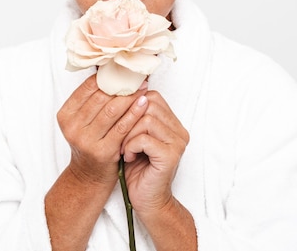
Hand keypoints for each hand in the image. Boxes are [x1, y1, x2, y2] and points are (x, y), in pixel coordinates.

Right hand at [57, 75, 149, 186]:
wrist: (88, 177)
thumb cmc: (90, 143)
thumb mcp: (83, 121)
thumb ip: (92, 100)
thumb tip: (111, 70)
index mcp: (65, 115)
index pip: (88, 87)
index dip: (108, 76)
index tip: (124, 68)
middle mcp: (73, 127)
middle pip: (101, 97)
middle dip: (122, 84)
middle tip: (138, 75)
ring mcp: (87, 140)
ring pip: (112, 110)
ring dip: (131, 96)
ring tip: (143, 87)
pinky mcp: (103, 151)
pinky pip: (122, 126)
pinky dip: (135, 113)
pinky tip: (144, 104)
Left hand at [121, 90, 189, 215]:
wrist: (147, 201)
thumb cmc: (137, 169)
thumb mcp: (134, 137)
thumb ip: (133, 118)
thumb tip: (118, 94)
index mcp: (172, 124)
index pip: (152, 96)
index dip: (131, 104)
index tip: (119, 121)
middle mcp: (179, 131)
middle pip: (149, 104)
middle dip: (128, 118)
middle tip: (120, 137)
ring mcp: (177, 143)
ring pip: (146, 119)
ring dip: (128, 134)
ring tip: (124, 148)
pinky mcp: (170, 156)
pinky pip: (144, 139)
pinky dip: (131, 146)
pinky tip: (129, 157)